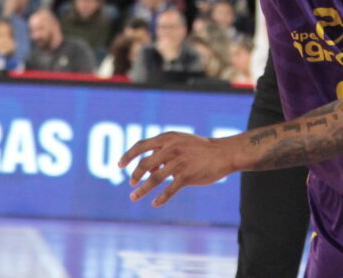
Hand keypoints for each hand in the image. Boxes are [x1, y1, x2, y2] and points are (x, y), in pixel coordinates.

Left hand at [120, 131, 237, 206]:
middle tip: (130, 184)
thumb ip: (162, 153)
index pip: (140, 145)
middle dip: (134, 176)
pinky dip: (160, 198)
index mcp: (167, 138)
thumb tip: (147, 169)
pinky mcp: (187, 176)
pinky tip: (155, 203)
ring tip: (134, 197)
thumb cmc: (199, 149)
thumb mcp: (180, 143)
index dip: (128, 156)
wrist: (223, 153)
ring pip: (154, 179)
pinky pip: (169, 190)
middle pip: (144, 163)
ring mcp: (178, 162)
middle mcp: (171, 149)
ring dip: (142, 190)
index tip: (119, 166)